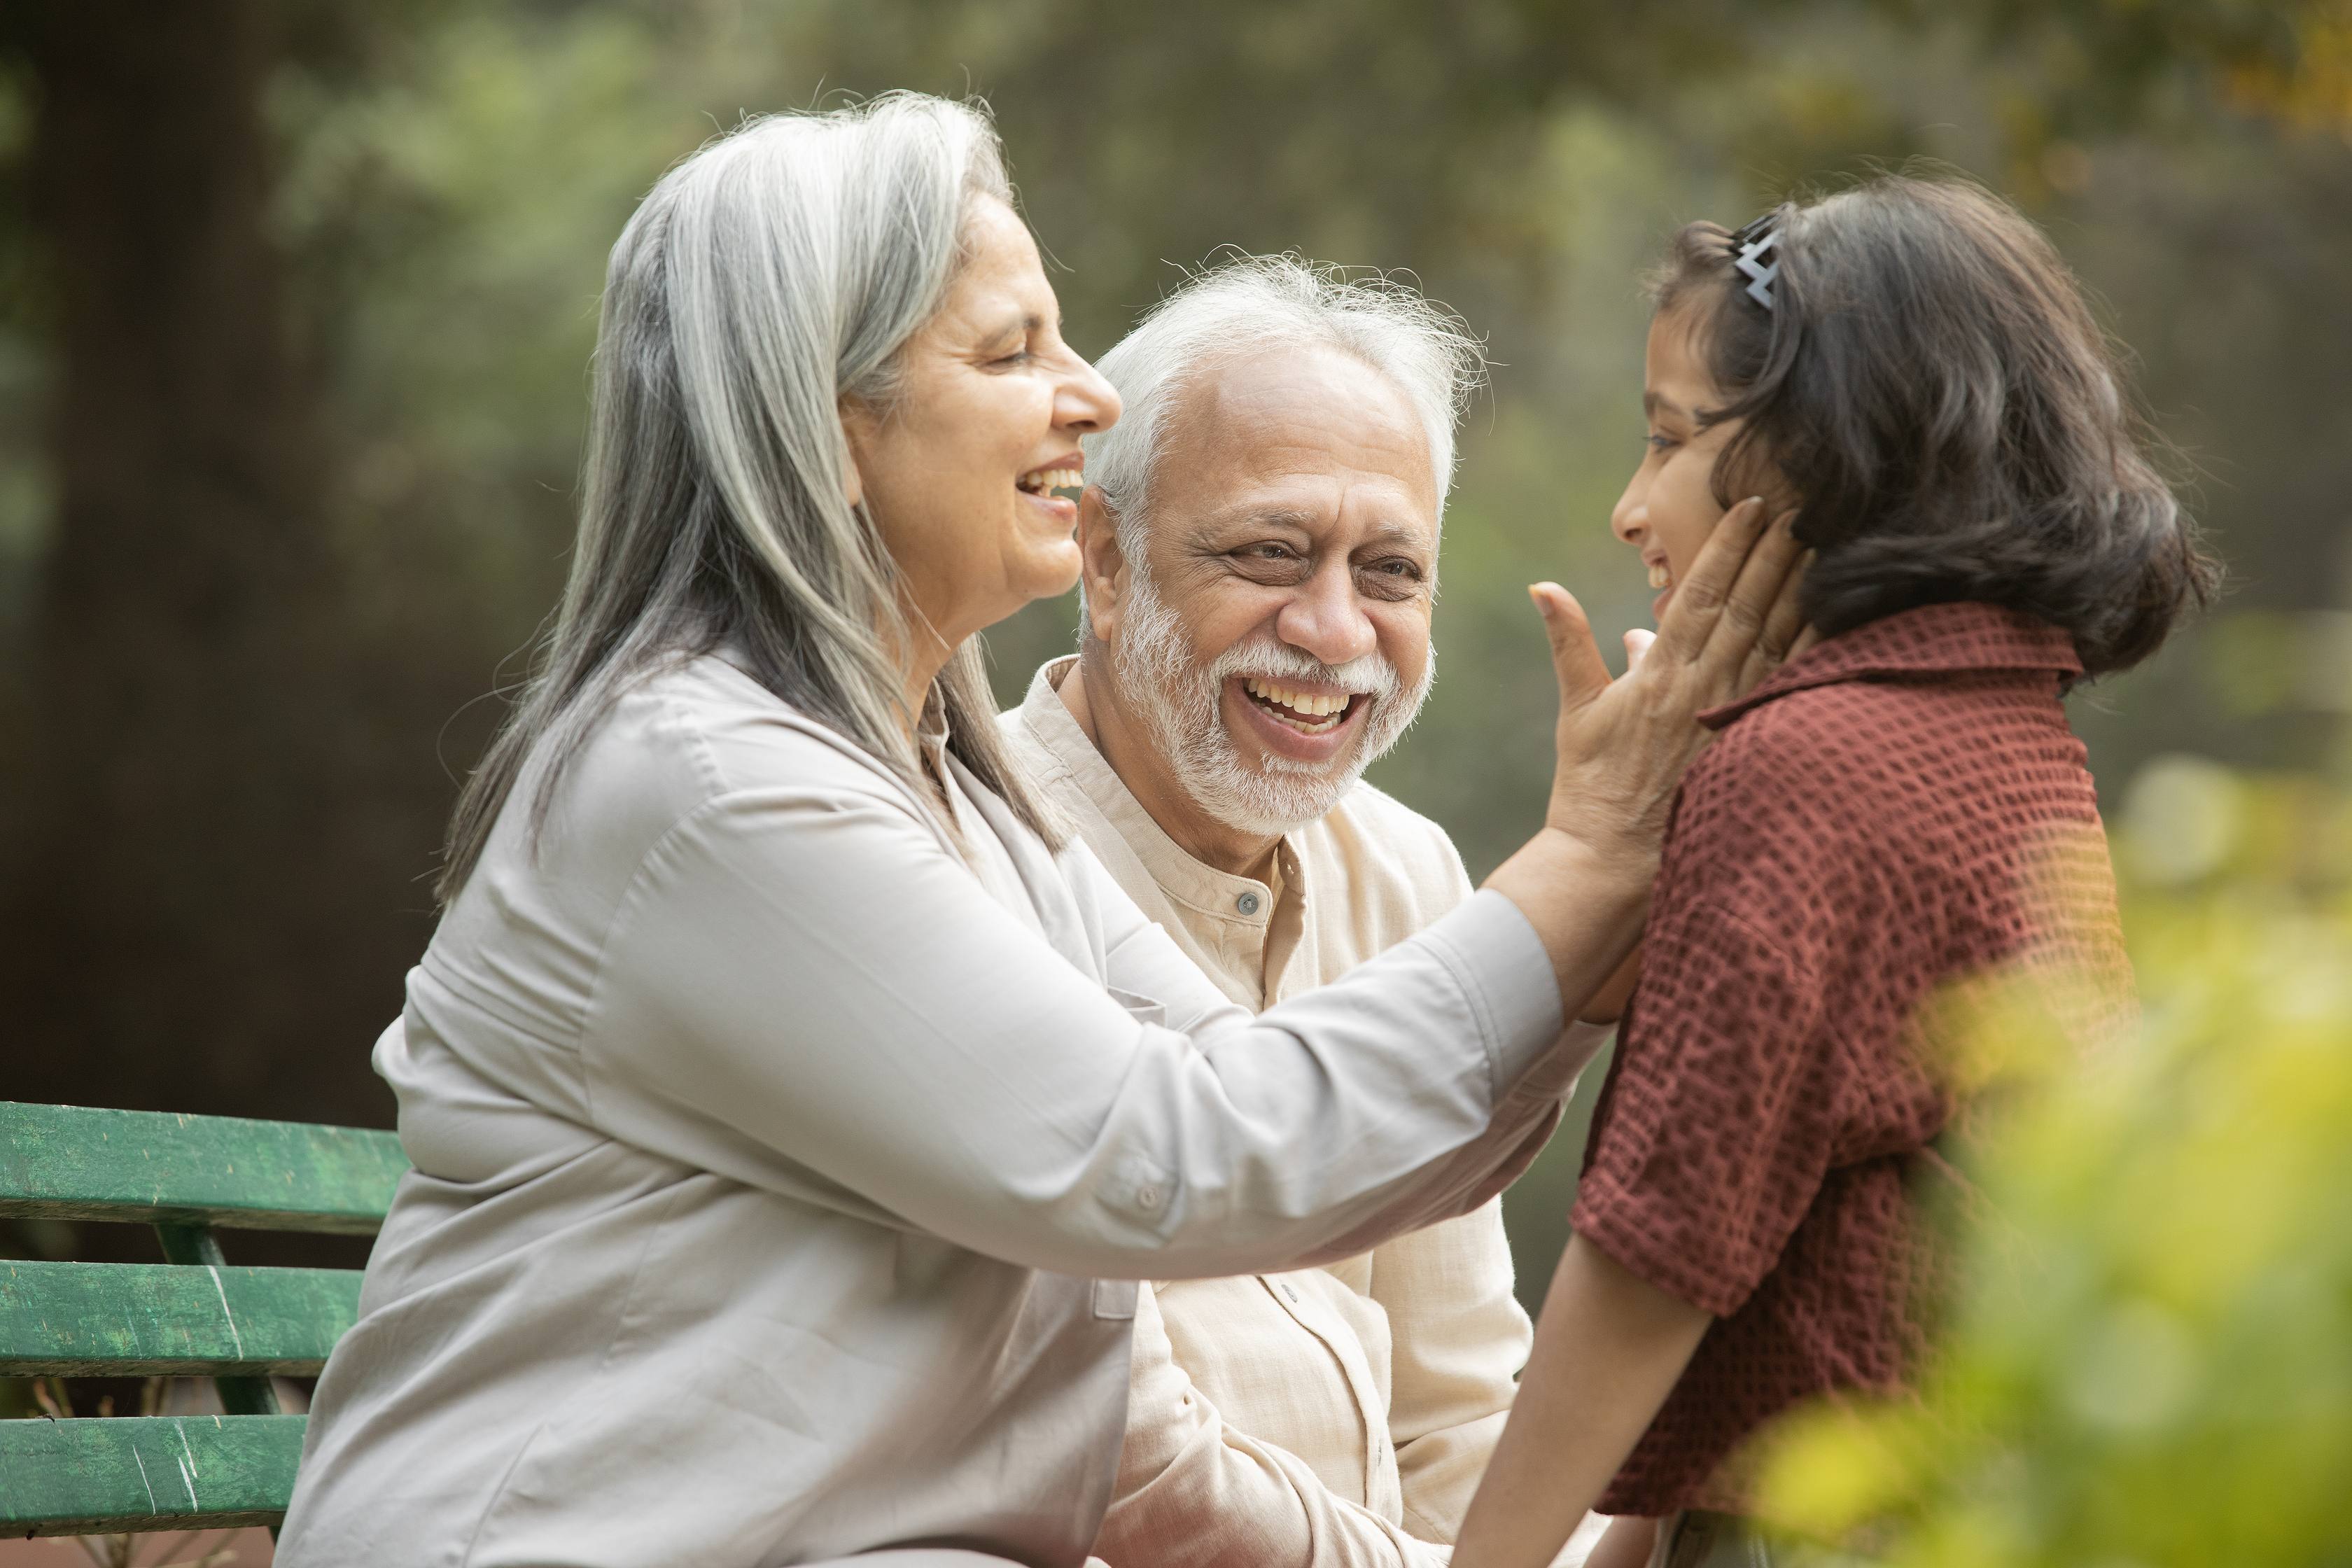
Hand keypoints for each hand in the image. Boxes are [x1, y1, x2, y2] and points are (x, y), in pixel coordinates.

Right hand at [1483, 499, 1805, 1013]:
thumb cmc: (1593, 787)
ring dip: (1804, 591)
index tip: (1751, 506)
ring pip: (1779, 641)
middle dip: (1777, 553)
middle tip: (1804, 507)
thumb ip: (1570, 643)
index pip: (1702, 594)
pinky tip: (1843, 621)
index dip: (1729, 546)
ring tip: (1829, 547)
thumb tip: (1543, 586)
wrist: (1614, 861)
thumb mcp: (1577, 710)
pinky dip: (1818, 652)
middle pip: (1751, 607)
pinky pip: (1793, 688)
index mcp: (1659, 674)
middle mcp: (1702, 690)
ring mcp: (1733, 719)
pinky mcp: (1753, 746)